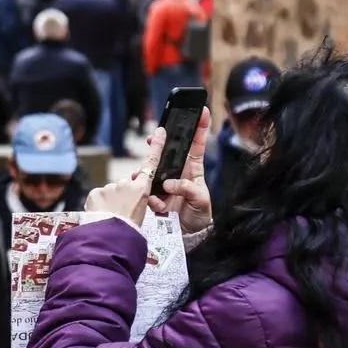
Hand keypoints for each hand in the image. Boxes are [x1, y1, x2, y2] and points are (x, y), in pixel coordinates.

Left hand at [85, 127, 165, 226]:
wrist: (110, 238)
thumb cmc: (130, 230)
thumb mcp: (143, 214)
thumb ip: (137, 198)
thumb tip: (130, 193)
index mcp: (142, 189)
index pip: (151, 165)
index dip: (156, 148)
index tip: (160, 132)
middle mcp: (127, 184)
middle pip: (126, 184)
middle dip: (123, 194)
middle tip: (123, 212)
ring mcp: (110, 187)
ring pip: (111, 192)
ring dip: (111, 201)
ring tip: (112, 216)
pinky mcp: (96, 192)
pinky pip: (98, 197)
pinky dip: (99, 205)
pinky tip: (102, 215)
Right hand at [146, 107, 213, 233]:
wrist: (188, 236)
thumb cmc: (199, 216)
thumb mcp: (201, 201)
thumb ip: (188, 189)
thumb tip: (169, 184)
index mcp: (193, 170)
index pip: (196, 145)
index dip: (199, 128)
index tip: (201, 111)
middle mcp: (177, 173)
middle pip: (168, 151)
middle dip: (160, 142)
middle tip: (153, 137)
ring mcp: (165, 183)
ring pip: (153, 169)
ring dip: (147, 171)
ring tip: (146, 177)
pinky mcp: (155, 196)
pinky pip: (147, 191)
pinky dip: (151, 198)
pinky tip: (158, 206)